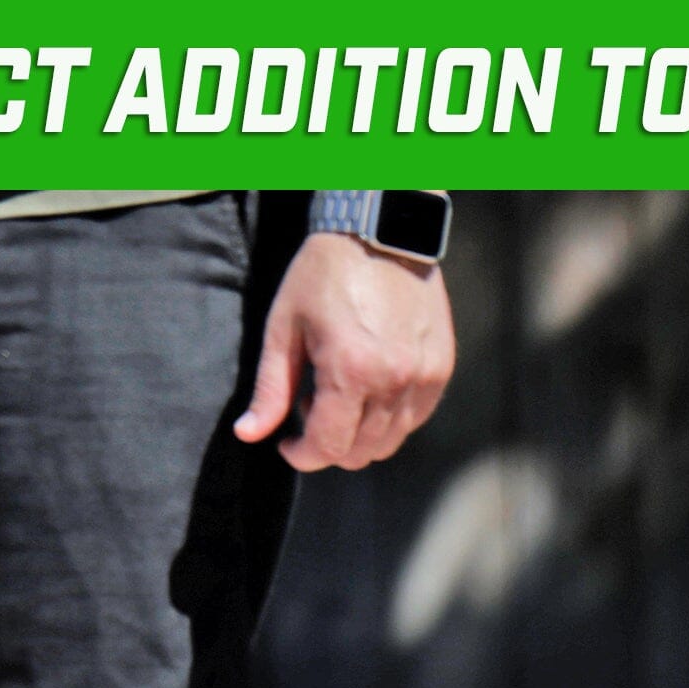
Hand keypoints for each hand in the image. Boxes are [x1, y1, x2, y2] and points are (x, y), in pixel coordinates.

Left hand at [234, 230, 455, 470]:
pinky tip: (369, 388)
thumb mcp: (284, 326)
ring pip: (388, 443)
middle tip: (311, 409)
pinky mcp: (440, 370)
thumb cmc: (325, 273)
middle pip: (359, 453)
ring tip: (341, 395)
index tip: (288, 444)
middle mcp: (393, 381)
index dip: (302, 455)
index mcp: (350, 372)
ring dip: (358, 435)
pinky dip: (388, 420)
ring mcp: (422, 378)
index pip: (328, 447)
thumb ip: (271, 388)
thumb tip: (249, 434)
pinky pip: (413, 420)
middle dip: (328, 445)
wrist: (382, 232)